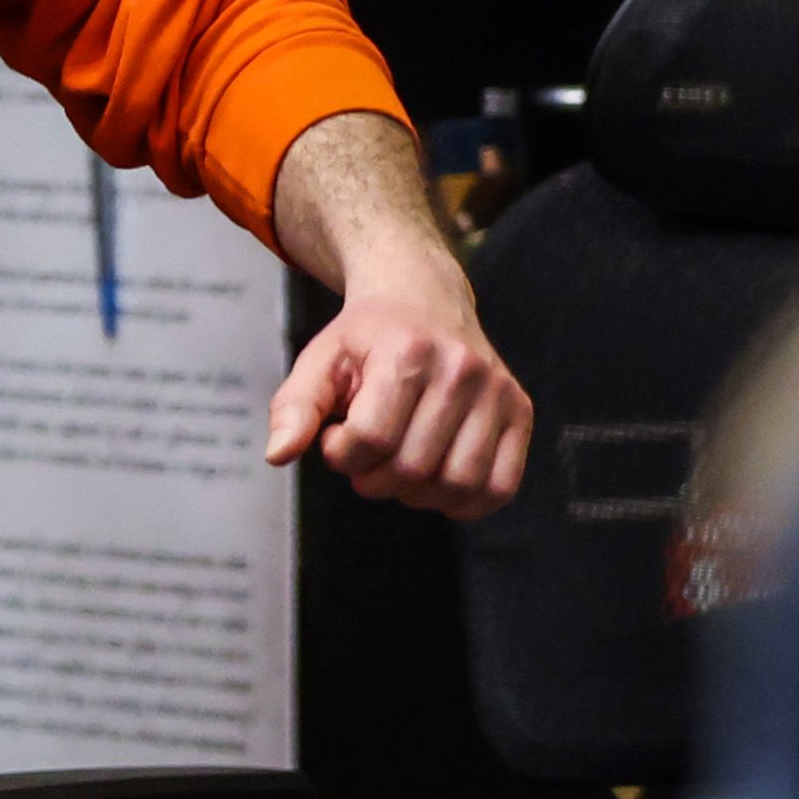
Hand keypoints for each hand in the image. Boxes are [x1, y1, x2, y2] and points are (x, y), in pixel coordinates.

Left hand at [264, 254, 530, 518]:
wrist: (422, 297)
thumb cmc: (367, 337)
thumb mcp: (319, 359)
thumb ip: (294, 406)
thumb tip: (278, 455)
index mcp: (407, 351)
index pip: (370, 438)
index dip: (342, 454)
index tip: (338, 436)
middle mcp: (461, 369)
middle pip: (412, 468)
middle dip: (374, 478)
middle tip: (366, 455)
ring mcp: (497, 390)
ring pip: (457, 485)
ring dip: (416, 494)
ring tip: (398, 465)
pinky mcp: (520, 410)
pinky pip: (499, 486)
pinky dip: (464, 501)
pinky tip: (435, 480)